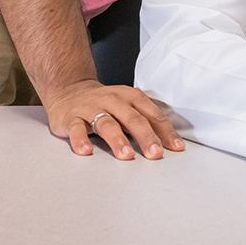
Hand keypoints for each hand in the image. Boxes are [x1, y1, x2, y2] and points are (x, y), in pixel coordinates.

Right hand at [44, 79, 184, 159]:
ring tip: (126, 154)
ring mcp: (92, 108)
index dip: (165, 131)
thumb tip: (167, 142)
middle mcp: (113, 100)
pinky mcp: (72, 118)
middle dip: (146, 137)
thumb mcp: (128, 106)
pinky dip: (81, 140)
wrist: (70, 90)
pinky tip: (86, 151)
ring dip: (118, 140)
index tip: (175, 147)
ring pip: (107, 123)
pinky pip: (76, 129)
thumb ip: (145, 121)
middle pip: (133, 119)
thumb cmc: (105, 102)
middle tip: (155, 153)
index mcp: (131, 97)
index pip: (152, 114)